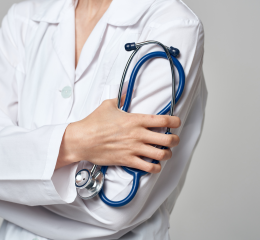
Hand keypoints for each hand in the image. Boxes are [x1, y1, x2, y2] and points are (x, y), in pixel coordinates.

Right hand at [56, 95, 180, 172]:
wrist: (82, 140)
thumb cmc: (94, 123)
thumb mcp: (109, 105)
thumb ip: (121, 98)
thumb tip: (126, 92)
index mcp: (136, 120)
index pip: (164, 120)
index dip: (175, 121)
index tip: (177, 122)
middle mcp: (139, 135)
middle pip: (168, 139)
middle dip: (175, 140)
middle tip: (174, 140)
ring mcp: (134, 149)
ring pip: (161, 155)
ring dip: (167, 154)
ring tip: (165, 153)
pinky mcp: (128, 161)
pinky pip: (148, 168)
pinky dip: (155, 168)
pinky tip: (154, 165)